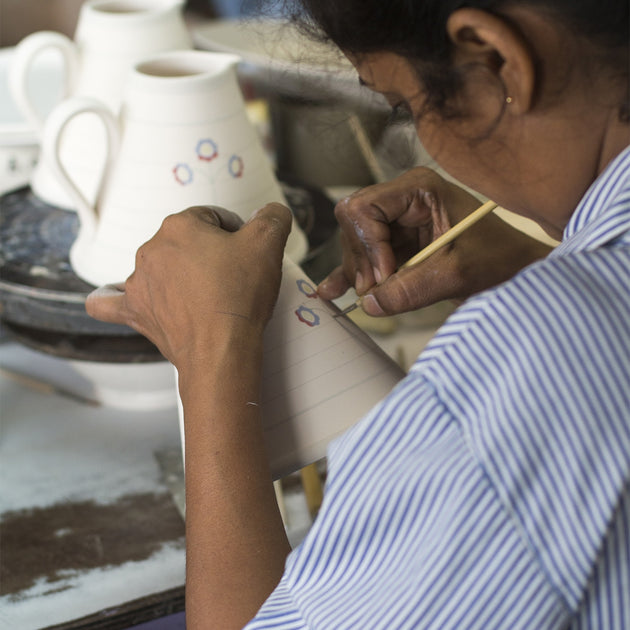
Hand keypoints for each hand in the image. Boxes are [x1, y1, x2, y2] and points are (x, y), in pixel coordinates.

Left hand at [86, 203, 292, 369]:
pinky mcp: (136, 312)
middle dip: (208, 253)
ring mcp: (140, 282)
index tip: (246, 252)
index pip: (212, 217)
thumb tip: (272, 212)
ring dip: (176, 274)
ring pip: (157, 267)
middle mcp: (152, 249)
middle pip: (185, 241)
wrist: (221, 349)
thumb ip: (272, 219)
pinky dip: (111, 298)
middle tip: (232, 276)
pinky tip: (113, 297)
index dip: (235, 232)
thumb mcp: (267, 245)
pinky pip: (111, 302)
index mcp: (180, 226)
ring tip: (203, 294)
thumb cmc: (238, 297)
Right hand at [318, 167, 552, 315]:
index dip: (367, 244)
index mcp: (419, 190)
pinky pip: (364, 257)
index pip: (365, 208)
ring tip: (373, 295)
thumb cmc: (499, 260)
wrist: (515, 270)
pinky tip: (330, 290)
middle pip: (355, 225)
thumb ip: (411, 289)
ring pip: (356, 243)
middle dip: (362, 259)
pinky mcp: (396, 244)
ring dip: (360, 271)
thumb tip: (369, 303)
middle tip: (376, 290)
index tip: (383, 276)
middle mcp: (403, 200)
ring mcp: (398, 221)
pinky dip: (350, 274)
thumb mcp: (456, 274)